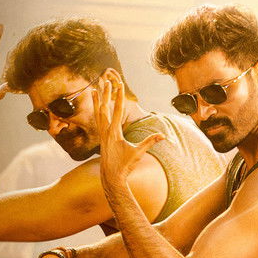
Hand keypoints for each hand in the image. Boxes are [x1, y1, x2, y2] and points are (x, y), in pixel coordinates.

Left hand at [92, 79, 162, 201]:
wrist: (112, 176)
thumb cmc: (125, 165)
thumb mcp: (138, 153)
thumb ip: (150, 142)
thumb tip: (163, 135)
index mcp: (114, 132)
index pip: (117, 110)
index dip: (119, 96)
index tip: (118, 85)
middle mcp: (106, 131)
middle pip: (105, 107)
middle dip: (106, 94)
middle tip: (106, 80)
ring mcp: (102, 134)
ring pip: (98, 112)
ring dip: (97, 100)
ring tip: (95, 88)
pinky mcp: (102, 137)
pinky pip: (98, 120)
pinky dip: (97, 111)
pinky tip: (96, 106)